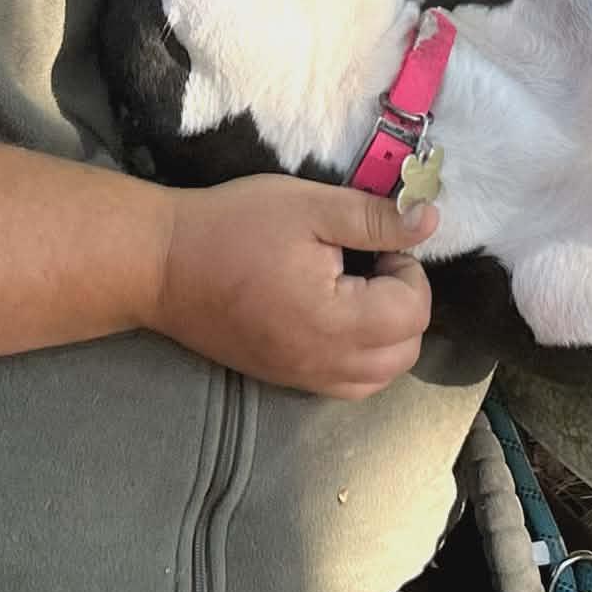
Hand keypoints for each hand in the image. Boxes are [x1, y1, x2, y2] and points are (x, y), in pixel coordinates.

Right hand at [150, 173, 439, 398]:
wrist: (161, 265)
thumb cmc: (233, 227)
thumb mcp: (310, 206)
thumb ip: (375, 219)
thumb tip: (430, 221)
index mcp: (335, 321)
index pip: (414, 312)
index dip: (408, 269)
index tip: (374, 241)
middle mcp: (324, 363)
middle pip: (406, 351)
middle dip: (404, 303)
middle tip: (370, 262)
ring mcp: (302, 377)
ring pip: (380, 376)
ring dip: (388, 335)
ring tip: (357, 289)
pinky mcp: (283, 378)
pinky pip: (347, 384)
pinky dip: (361, 357)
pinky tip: (337, 315)